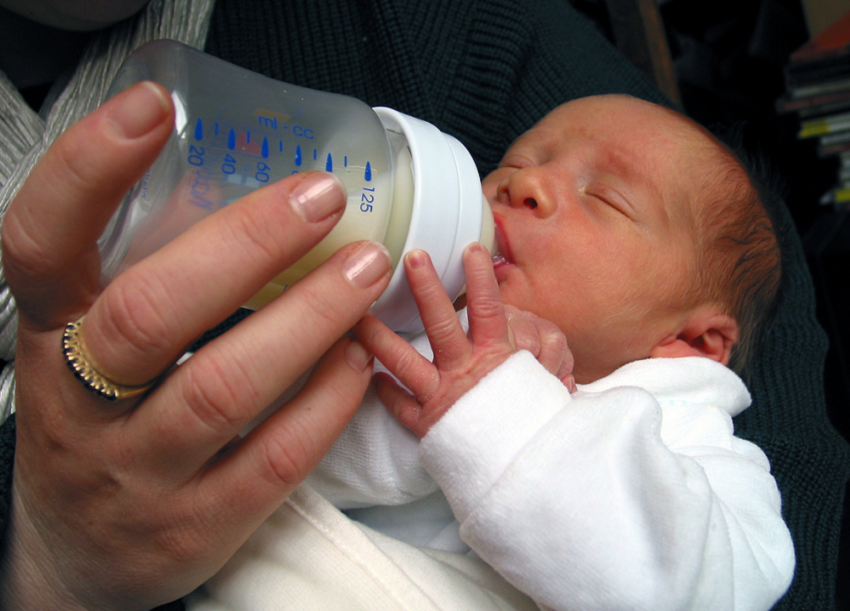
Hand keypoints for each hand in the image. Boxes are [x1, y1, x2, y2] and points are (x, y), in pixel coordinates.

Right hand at [0, 82, 391, 609]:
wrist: (78, 558)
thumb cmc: (100, 421)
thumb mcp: (89, 348)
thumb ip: (146, 279)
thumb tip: (256, 196)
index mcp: (48, 337)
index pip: (40, 243)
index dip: (86, 171)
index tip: (151, 108)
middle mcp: (80, 404)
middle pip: (147, 315)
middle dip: (242, 245)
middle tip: (322, 197)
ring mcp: (136, 472)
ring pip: (220, 389)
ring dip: (306, 319)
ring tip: (365, 268)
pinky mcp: (195, 527)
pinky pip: (271, 459)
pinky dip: (325, 401)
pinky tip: (360, 357)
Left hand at [356, 243, 573, 438]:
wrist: (529, 468)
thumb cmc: (538, 423)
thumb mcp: (548, 385)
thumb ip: (545, 361)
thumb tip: (545, 342)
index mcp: (500, 359)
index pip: (490, 309)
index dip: (480, 279)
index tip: (470, 249)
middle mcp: (467, 372)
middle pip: (443, 324)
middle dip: (426, 289)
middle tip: (410, 257)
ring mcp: (444, 397)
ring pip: (406, 361)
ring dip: (382, 337)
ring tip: (358, 314)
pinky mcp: (430, 424)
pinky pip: (400, 407)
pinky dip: (383, 393)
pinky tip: (367, 377)